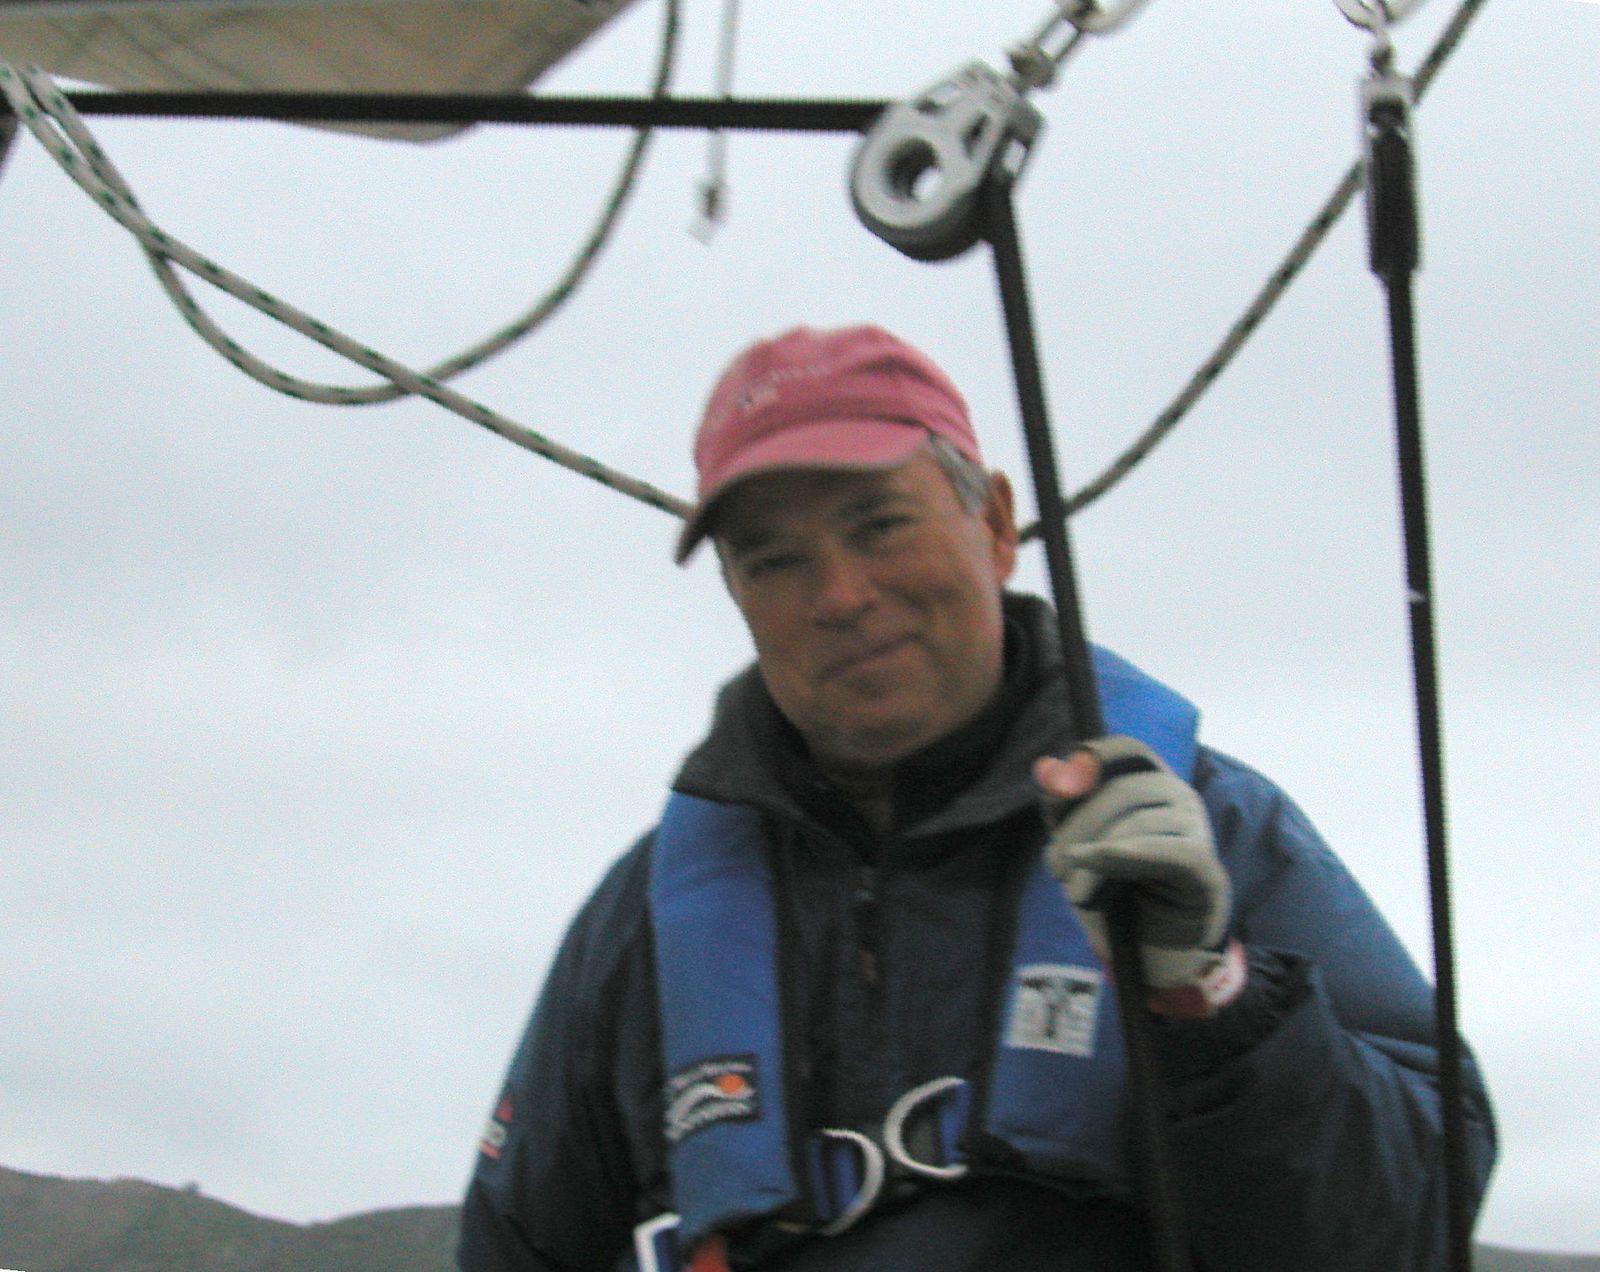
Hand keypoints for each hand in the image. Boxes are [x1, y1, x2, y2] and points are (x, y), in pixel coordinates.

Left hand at [1035, 737, 1241, 1014]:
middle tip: (1055, 866)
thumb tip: (1045, 768)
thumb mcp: (1077, 841)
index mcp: (1150, 781)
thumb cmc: (1115, 885)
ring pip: (1137, 824)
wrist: (1151, 943)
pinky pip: (1166, 851)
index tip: (1057, 793)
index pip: (1126, 749)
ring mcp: (1197, 828)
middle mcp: (1180, 795)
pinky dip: (1126, 855)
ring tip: (1074, 891)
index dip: (1090, 760)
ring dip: (1093, 858)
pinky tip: (1094, 864)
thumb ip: (1062, 805)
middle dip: (1078, 826)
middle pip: (1122, 790)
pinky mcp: (1204, 865)